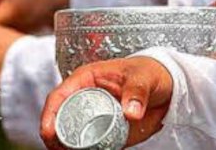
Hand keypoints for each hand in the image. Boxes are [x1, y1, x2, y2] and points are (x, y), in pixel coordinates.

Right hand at [39, 57, 172, 148]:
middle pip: (60, 118)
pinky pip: (91, 143)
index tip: (48, 131)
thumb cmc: (149, 73)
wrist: (166, 88)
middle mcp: (84, 98)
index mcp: (85, 79)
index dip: (50, 113)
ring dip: (67, 147)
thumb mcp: (143, 78)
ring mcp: (93, 116)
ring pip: (72, 133)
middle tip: (55, 149)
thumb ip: (137, 92)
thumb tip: (130, 113)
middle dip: (53, 136)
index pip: (59, 95)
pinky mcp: (104, 131)